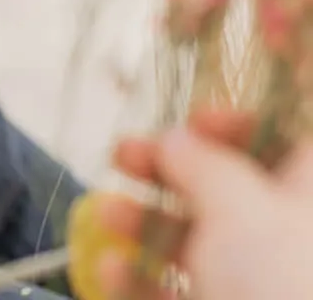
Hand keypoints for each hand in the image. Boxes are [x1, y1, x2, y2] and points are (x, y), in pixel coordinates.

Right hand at [94, 113, 312, 299]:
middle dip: (170, 165)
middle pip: (233, 181)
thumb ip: (201, 161)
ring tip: (104, 216)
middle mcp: (295, 234)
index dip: (239, 118)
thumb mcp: (239, 205)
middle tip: (122, 153)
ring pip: (205, 238)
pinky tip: (113, 272)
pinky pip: (188, 291)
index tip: (193, 115)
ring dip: (146, 220)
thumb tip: (178, 141)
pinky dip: (147, 280)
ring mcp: (266, 285)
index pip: (287, 131)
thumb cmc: (285, 287)